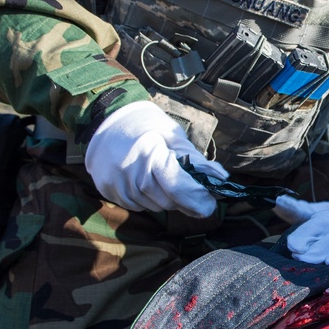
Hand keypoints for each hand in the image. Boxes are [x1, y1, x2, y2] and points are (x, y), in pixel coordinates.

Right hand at [85, 101, 226, 216]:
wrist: (107, 121)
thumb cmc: (146, 126)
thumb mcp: (173, 136)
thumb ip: (197, 160)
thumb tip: (221, 179)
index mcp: (150, 154)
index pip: (178, 187)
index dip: (198, 200)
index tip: (210, 204)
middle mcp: (132, 172)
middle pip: (168, 201)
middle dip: (184, 199)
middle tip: (188, 187)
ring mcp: (117, 184)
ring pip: (154, 207)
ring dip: (166, 199)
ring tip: (163, 178)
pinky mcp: (109, 191)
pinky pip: (137, 206)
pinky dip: (148, 199)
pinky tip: (147, 181)